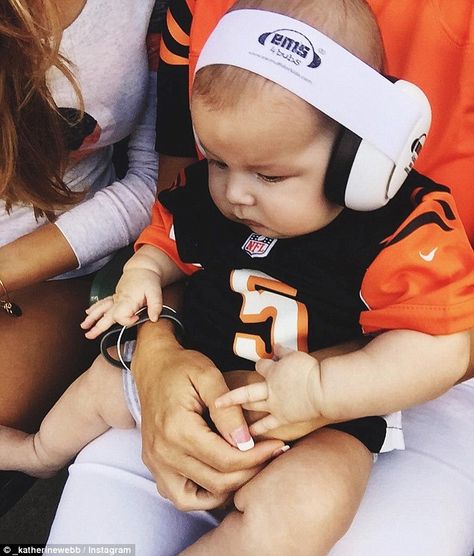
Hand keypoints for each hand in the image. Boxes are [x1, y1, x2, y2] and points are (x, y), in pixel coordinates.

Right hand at [81, 267, 161, 338]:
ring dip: (92, 318)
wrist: (142, 268)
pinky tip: (88, 313)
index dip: (127, 321)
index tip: (137, 317)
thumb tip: (154, 319)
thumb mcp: (156, 292)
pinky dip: (95, 308)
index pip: (121, 316)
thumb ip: (156, 306)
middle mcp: (119, 300)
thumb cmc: (148, 280)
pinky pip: (103, 303)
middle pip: (106, 316)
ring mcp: (116, 298)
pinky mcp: (116, 296)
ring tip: (84, 326)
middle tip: (88, 335)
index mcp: (127, 300)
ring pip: (101, 309)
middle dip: (97, 326)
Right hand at [132, 322, 283, 510]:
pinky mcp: (155, 466)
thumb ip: (227, 409)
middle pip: (217, 481)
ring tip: (249, 467)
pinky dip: (203, 495)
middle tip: (270, 454)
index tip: (277, 446)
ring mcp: (156, 463)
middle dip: (250, 471)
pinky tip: (222, 476)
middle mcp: (163, 453)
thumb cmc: (182, 367)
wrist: (153, 367)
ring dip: (228, 488)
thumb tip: (245, 442)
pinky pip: (180, 497)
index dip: (257, 457)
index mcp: (177, 429)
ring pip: (199, 498)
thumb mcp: (208, 376)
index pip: (225, 460)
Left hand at [216, 345, 321, 435]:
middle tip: (218, 400)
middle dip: (232, 395)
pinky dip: (257, 430)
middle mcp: (268, 388)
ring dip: (240, 411)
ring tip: (229, 418)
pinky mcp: (283, 418)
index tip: (261, 365)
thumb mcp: (295, 355)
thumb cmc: (311, 370)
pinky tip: (248, 436)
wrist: (322, 389)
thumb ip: (283, 351)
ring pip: (252, 407)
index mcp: (272, 371)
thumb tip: (276, 346)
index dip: (260, 365)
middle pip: (246, 391)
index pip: (260, 366)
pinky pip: (266, 425)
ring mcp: (274, 404)